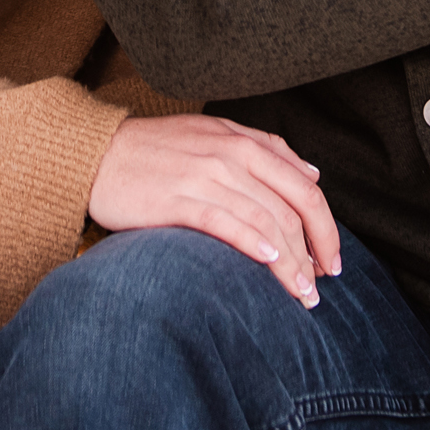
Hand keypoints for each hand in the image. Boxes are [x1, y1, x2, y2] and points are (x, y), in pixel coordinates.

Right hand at [88, 113, 341, 308]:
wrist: (98, 153)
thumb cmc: (157, 150)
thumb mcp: (214, 135)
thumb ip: (263, 150)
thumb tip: (311, 173)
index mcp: (244, 141)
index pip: (304, 185)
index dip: (325, 226)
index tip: (331, 259)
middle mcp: (232, 155)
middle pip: (294, 206)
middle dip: (315, 251)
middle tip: (322, 287)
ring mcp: (206, 176)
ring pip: (267, 221)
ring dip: (291, 263)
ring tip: (302, 294)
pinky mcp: (180, 199)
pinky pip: (227, 222)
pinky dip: (254, 244)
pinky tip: (269, 265)